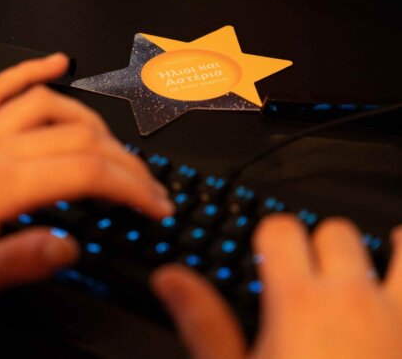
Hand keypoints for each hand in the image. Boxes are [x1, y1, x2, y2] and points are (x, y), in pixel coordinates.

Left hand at [0, 53, 172, 316]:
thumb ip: (19, 261)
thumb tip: (70, 245)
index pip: (88, 173)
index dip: (132, 186)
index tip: (155, 203)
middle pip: (81, 138)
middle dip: (127, 161)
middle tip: (149, 184)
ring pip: (50, 105)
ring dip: (93, 122)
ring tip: (116, 146)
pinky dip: (31, 70)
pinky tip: (55, 63)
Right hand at [152, 215, 401, 358]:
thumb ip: (202, 321)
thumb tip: (170, 279)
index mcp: (299, 303)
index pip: (282, 228)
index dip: (272, 236)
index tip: (271, 255)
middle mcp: (354, 301)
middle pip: (338, 231)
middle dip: (324, 246)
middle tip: (316, 276)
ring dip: (391, 250)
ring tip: (379, 265)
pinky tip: (401, 307)